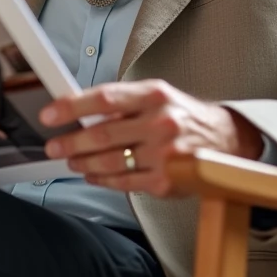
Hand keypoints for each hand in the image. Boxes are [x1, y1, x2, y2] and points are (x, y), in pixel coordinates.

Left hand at [39, 79, 263, 197]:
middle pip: (103, 133)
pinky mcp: (167, 181)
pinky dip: (103, 179)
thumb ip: (122, 103)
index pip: (105, 98)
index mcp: (154, 95)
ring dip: (84, 162)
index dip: (72, 106)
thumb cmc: (183, 116)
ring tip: (71, 160)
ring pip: (111, 161)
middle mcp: (160, 122)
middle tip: (53, 145)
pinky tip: (92, 175)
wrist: (227, 140)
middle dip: (71, 142)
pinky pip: (125, 181)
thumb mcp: (157, 96)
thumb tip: (79, 111)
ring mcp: (165, 154)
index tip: (50, 114)